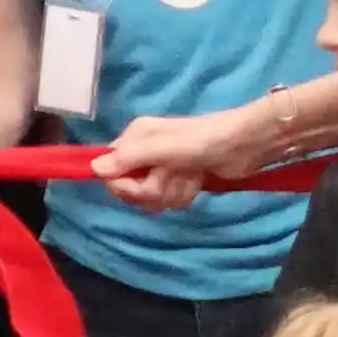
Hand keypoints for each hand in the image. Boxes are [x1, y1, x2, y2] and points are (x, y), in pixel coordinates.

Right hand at [93, 102, 269, 208]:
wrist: (244, 146)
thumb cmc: (202, 141)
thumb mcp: (163, 148)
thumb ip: (128, 158)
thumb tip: (93, 168)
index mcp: (135, 136)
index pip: (109, 169)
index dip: (123, 184)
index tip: (141, 184)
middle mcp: (144, 151)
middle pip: (129, 188)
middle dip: (151, 190)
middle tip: (172, 176)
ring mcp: (162, 167)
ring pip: (149, 197)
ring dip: (171, 192)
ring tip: (189, 176)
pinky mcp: (179, 179)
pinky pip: (167, 199)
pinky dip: (182, 194)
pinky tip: (196, 182)